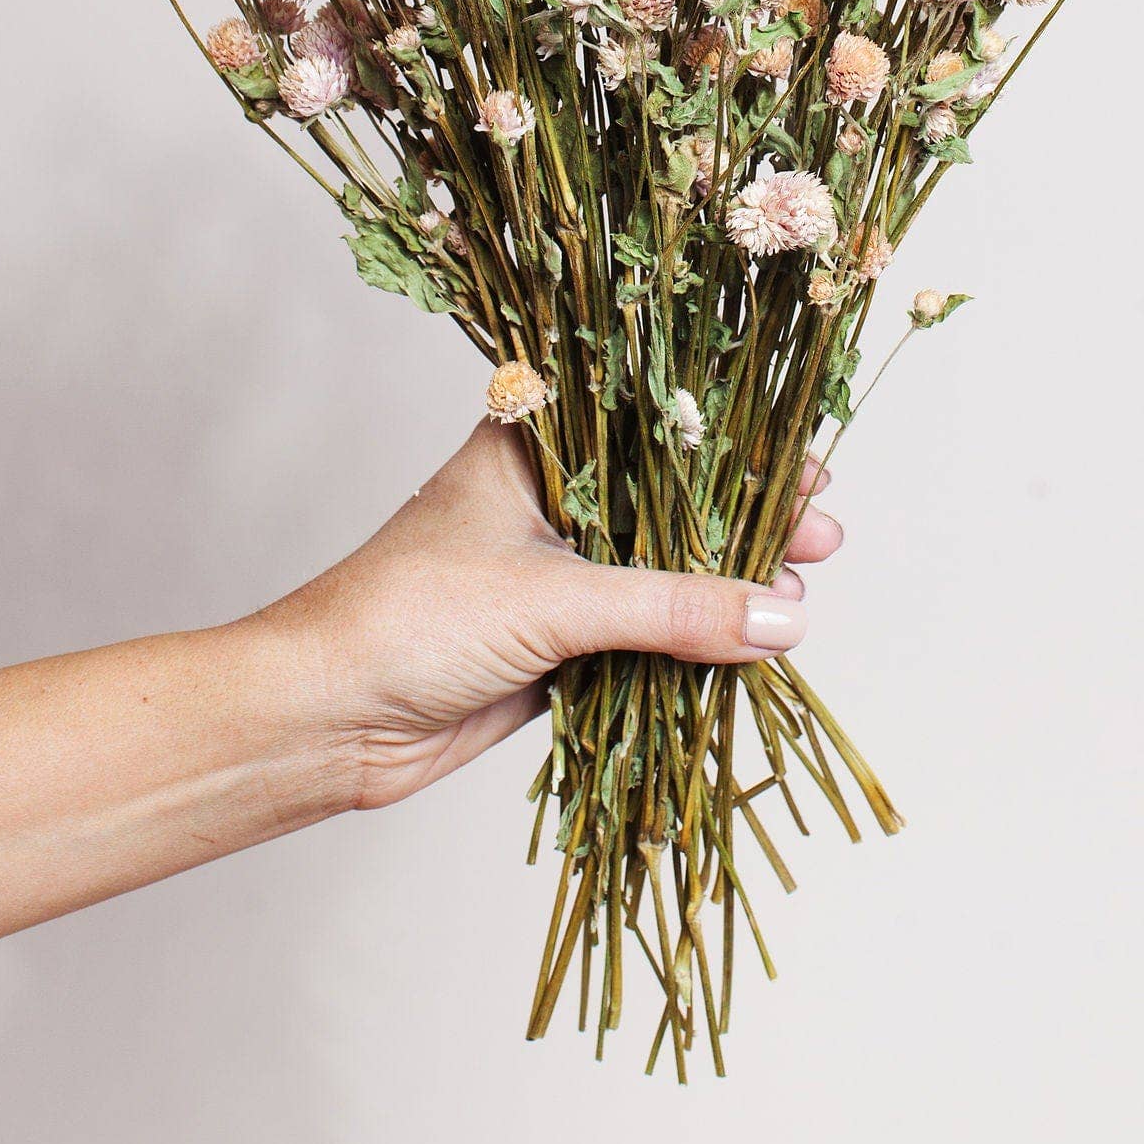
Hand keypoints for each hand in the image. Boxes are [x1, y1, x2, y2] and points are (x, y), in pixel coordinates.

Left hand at [0, 419, 844, 992]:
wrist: (322, 718)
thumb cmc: (408, 618)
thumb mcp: (554, 600)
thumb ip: (675, 607)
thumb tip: (781, 615)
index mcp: (535, 446)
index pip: (655, 426)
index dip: (733, 444)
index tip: (805, 463)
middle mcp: (548, 502)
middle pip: (671, 500)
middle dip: (746, 518)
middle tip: (821, 533)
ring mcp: (552, 576)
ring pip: (663, 572)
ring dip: (726, 585)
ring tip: (799, 589)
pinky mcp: (555, 647)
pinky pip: (644, 638)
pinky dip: (694, 644)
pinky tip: (749, 647)